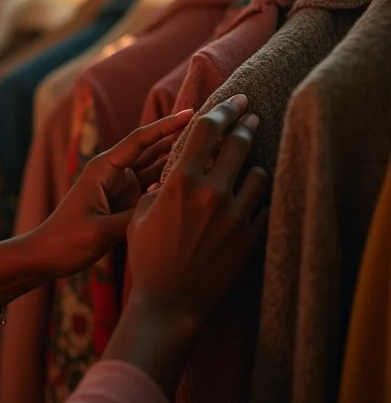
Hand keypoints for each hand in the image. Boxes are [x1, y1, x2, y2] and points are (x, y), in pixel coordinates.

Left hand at [29, 108, 193, 278]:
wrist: (47, 255)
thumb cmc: (67, 240)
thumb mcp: (101, 231)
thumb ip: (135, 218)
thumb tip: (169, 207)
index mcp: (104, 169)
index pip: (140, 141)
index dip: (166, 126)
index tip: (191, 113)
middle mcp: (115, 172)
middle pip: (152, 148)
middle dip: (179, 135)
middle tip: (210, 124)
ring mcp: (122, 186)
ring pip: (157, 165)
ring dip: (180, 155)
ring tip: (211, 143)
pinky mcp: (127, 200)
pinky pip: (154, 185)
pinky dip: (173, 180)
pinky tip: (196, 176)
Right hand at [127, 94, 269, 329]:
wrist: (168, 302)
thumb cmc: (146, 256)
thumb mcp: (140, 215)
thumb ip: (158, 188)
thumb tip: (172, 175)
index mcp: (180, 181)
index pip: (207, 129)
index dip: (222, 109)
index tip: (233, 100)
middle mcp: (211, 193)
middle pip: (239, 143)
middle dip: (246, 124)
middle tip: (251, 116)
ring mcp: (234, 216)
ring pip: (258, 174)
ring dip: (254, 163)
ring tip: (251, 161)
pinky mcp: (249, 239)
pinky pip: (263, 206)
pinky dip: (258, 198)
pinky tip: (252, 196)